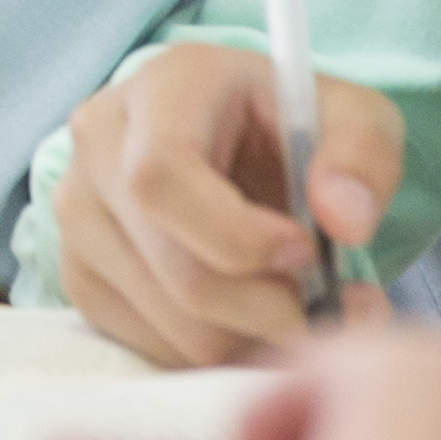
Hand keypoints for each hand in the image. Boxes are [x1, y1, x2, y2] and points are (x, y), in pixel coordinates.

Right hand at [35, 43, 403, 365]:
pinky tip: (254, 316)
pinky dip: (220, 351)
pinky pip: (154, 347)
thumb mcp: (353, 117)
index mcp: (160, 88)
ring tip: (304, 308)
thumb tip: (345, 220)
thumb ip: (363, 155)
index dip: (235, 236)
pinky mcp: (79, 276)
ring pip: (169, 321)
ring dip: (253, 336)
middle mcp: (97, 146)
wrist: (235, 143)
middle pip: (173, 267)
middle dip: (267, 306)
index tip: (305, 252)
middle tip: (331, 304)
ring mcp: (78, 217)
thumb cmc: (290, 127)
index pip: (160, 176)